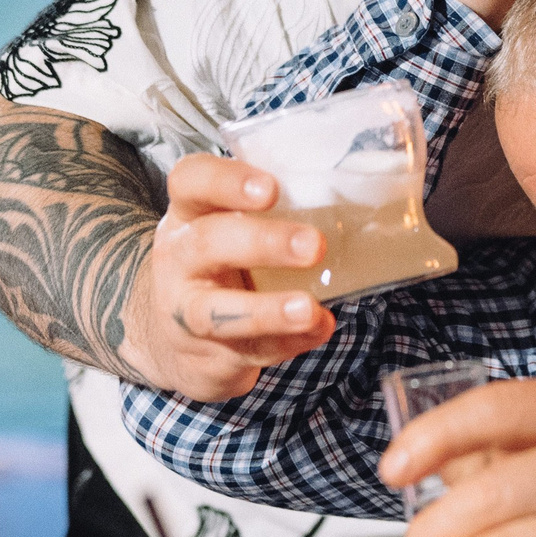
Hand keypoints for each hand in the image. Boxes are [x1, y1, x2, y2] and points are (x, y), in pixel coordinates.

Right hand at [119, 153, 337, 400]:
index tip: (271, 189)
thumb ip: (279, 212)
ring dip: (268, 311)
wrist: (173, 339)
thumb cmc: (222, 263)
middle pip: (207, 243)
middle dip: (263, 244)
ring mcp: (185, 311)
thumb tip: (362, 202)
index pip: (190, 182)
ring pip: (216, 311)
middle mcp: (178, 259)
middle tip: (314, 245)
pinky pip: (248, 349)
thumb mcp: (231, 227)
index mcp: (189, 213)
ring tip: (309, 309)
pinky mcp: (205, 355)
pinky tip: (319, 329)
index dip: (226, 181)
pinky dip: (288, 342)